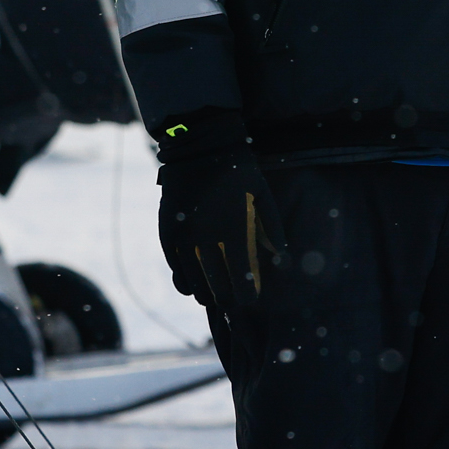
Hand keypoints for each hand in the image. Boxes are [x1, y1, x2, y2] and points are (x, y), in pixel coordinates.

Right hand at [153, 109, 273, 345]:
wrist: (199, 147)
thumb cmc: (239, 171)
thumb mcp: (262, 195)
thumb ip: (273, 230)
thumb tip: (281, 261)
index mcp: (234, 231)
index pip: (242, 280)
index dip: (248, 296)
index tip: (252, 300)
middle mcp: (206, 238)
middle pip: (216, 288)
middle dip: (227, 299)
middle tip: (234, 301)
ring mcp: (183, 237)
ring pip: (193, 283)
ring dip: (205, 293)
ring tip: (213, 295)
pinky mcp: (167, 233)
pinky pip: (175, 268)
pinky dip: (184, 280)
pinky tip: (192, 284)